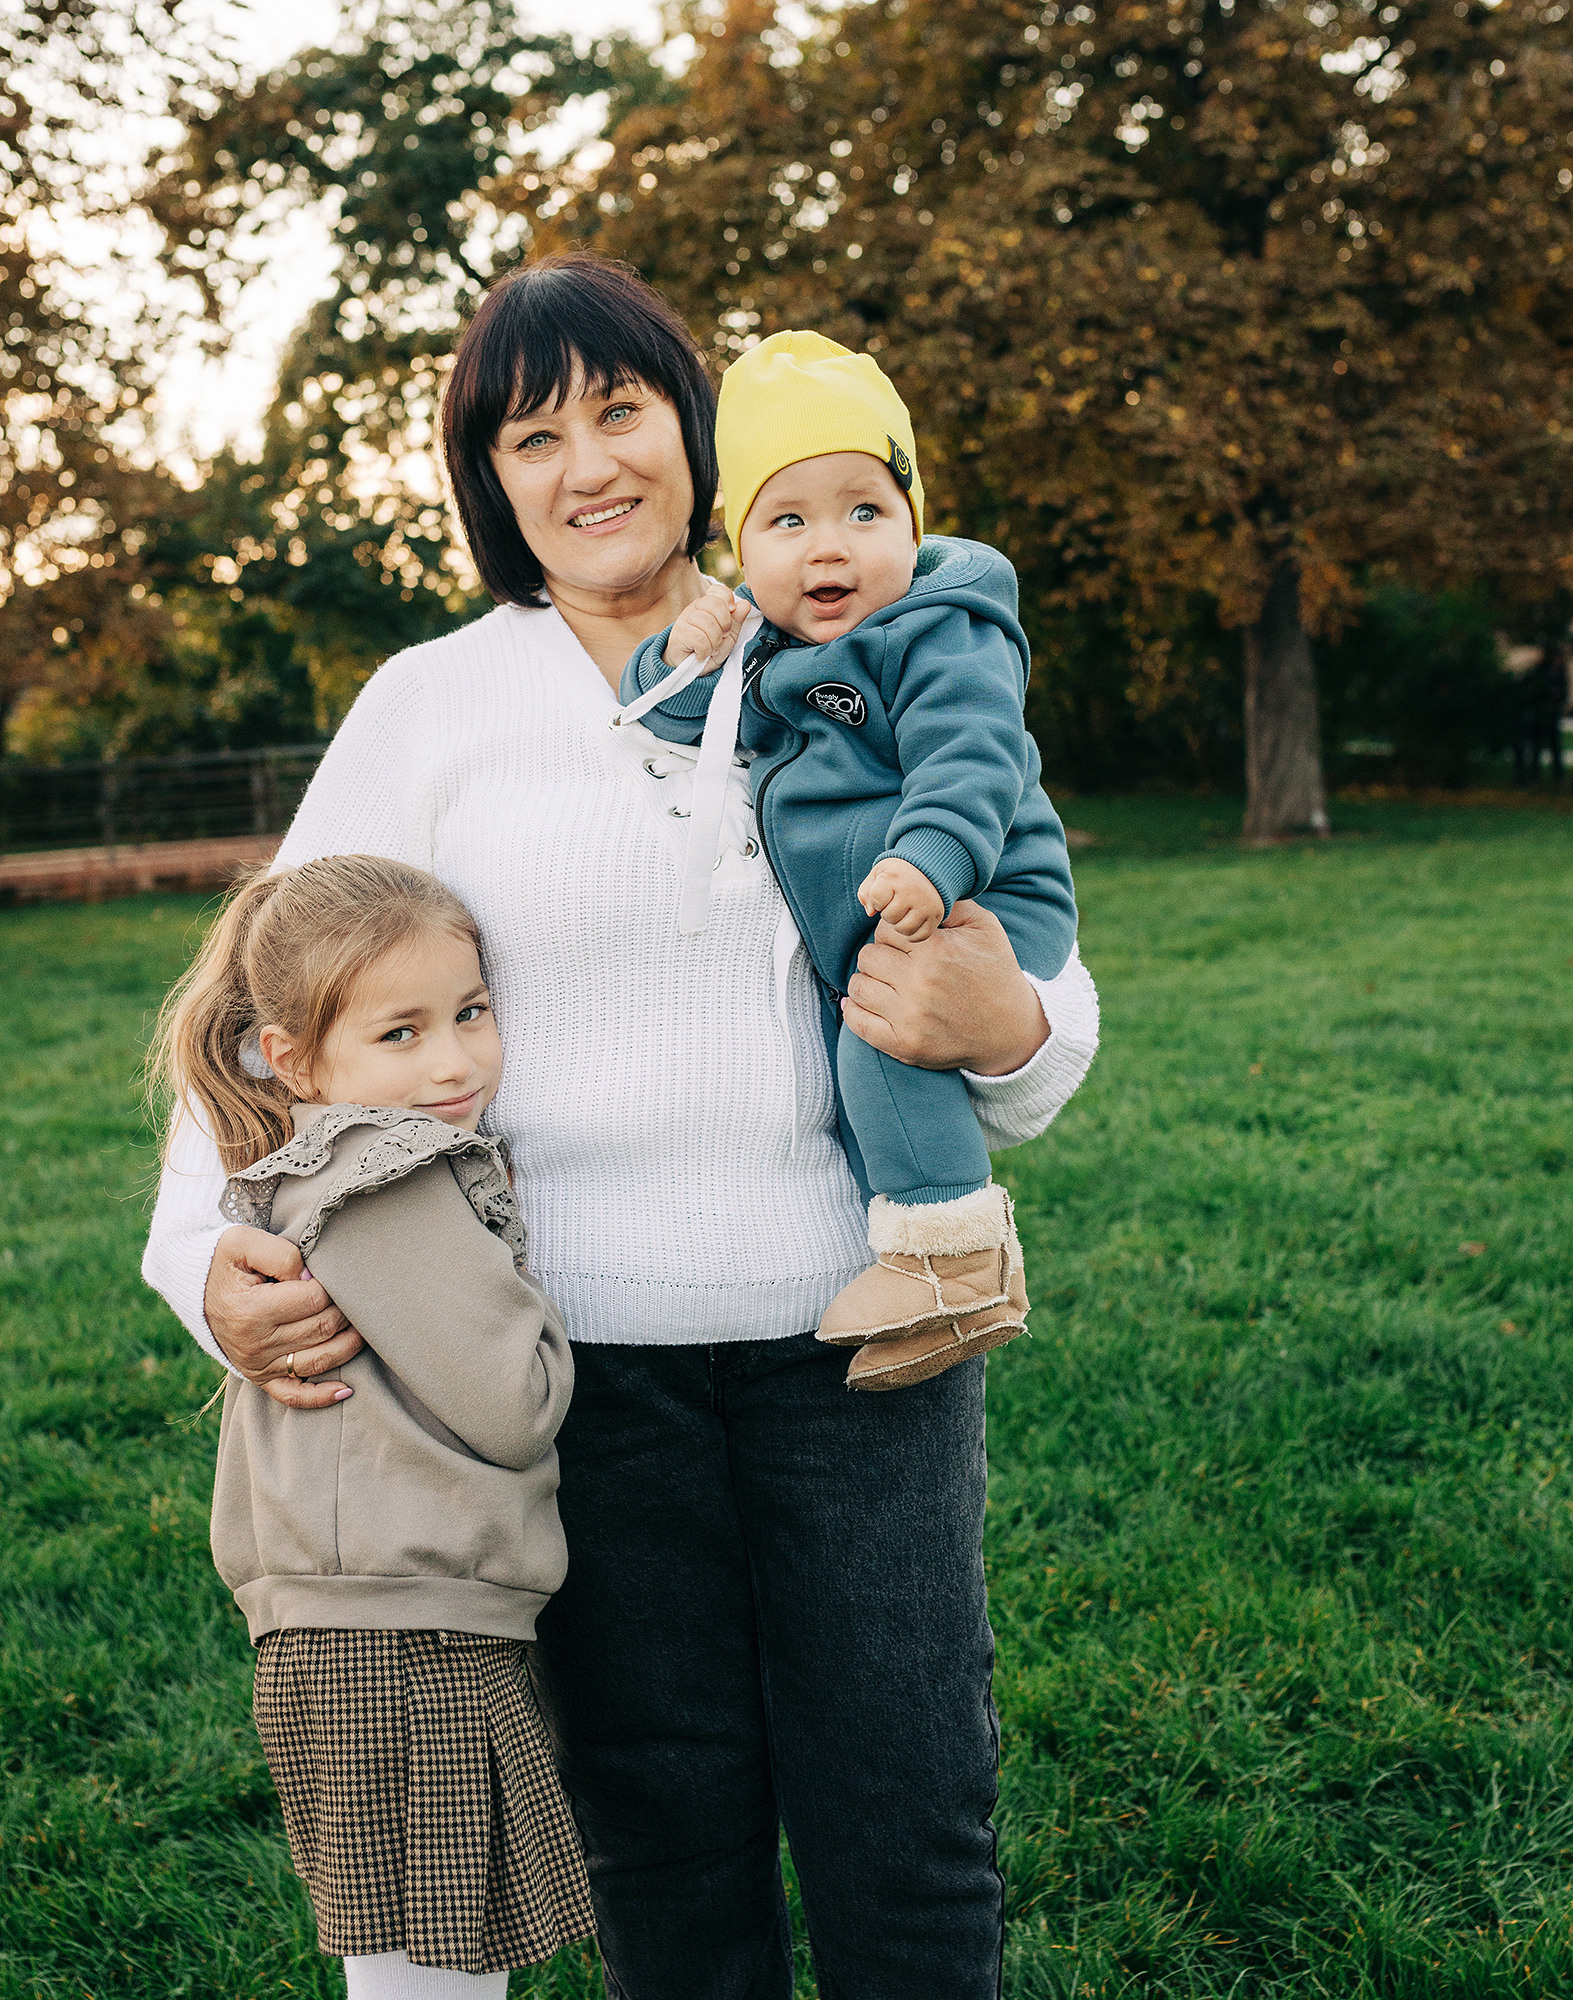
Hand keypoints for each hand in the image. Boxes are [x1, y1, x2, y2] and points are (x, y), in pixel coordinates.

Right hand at [204, 1224, 364, 1409]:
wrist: (195, 1287)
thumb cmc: (225, 1261)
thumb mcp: (244, 1243)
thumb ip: (282, 1255)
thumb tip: (312, 1278)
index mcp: (250, 1311)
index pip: (313, 1300)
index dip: (331, 1285)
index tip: (332, 1273)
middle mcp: (254, 1344)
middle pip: (321, 1329)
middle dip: (346, 1311)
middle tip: (354, 1294)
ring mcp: (257, 1365)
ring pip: (318, 1360)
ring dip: (349, 1345)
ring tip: (366, 1327)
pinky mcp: (260, 1377)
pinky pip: (292, 1395)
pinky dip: (320, 1397)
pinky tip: (346, 1390)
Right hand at [664, 577, 747, 671]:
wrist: (691, 669)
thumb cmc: (710, 649)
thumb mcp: (729, 636)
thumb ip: (737, 621)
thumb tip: (745, 604)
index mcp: (708, 605)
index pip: (719, 590)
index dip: (728, 599)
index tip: (731, 612)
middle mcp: (695, 608)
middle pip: (716, 605)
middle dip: (725, 625)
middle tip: (721, 638)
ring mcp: (685, 619)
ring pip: (708, 624)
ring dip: (715, 642)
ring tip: (711, 649)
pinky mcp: (678, 633)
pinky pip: (700, 638)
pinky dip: (705, 650)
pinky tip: (701, 654)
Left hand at [842, 901, 1048, 1074]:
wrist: (1011, 1030)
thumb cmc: (996, 973)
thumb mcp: (984, 928)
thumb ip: (949, 905)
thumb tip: (912, 891)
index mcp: (936, 950)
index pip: (885, 930)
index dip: (894, 933)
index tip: (906, 944)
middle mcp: (919, 983)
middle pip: (868, 956)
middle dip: (880, 956)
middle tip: (897, 963)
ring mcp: (909, 1017)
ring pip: (858, 986)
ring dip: (867, 981)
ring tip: (885, 982)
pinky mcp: (903, 1045)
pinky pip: (857, 1022)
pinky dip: (854, 1010)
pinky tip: (864, 1003)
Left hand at [857, 857, 944, 940]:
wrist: (930, 869)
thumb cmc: (898, 874)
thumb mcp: (878, 874)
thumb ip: (866, 892)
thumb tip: (870, 913)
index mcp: (896, 877)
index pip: (876, 900)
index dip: (877, 901)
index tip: (885, 893)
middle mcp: (913, 891)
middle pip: (889, 917)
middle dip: (888, 913)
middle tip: (895, 904)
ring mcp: (927, 905)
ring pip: (904, 929)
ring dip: (899, 925)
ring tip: (903, 913)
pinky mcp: (936, 916)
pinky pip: (920, 936)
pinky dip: (912, 933)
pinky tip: (912, 921)